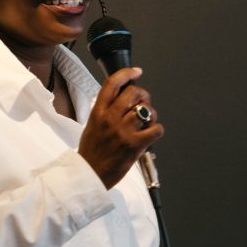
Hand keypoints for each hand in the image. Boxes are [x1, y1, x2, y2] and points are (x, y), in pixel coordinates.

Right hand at [78, 68, 163, 188]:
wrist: (89, 175)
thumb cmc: (91, 152)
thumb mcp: (91, 125)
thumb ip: (105, 111)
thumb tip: (123, 99)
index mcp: (98, 113)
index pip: (112, 84)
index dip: (126, 73)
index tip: (136, 71)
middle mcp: (110, 119)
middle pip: (133, 93)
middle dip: (143, 95)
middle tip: (144, 103)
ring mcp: (123, 132)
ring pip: (146, 110)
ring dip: (151, 114)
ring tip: (147, 122)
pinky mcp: (134, 145)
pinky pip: (156, 129)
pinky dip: (157, 130)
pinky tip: (149, 135)